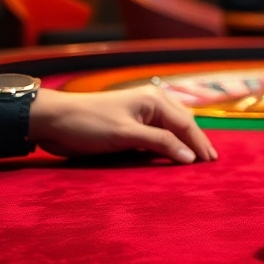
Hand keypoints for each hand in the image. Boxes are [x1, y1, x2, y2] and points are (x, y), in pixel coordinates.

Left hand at [28, 85, 217, 163]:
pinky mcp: (130, 127)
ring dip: (183, 145)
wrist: (53, 121)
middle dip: (197, 142)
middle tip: (211, 162)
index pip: (186, 124)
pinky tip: (173, 157)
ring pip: (171, 131)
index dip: (199, 144)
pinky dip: (168, 147)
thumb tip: (189, 158)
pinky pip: (157, 137)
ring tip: (197, 160)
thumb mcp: (126, 134)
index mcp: (154, 100)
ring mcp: (141, 115)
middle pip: (183, 125)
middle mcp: (152, 104)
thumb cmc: (89, 124)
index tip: (211, 163)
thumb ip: (160, 144)